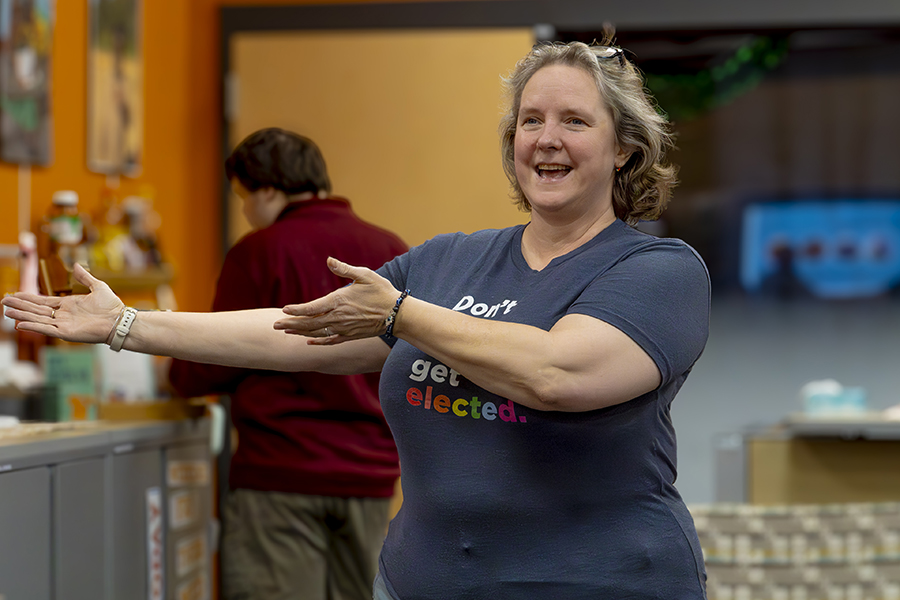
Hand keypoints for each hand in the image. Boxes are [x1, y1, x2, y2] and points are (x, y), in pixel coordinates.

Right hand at [1, 263, 124, 344]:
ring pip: (37, 319)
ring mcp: (63, 324)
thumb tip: (77, 265)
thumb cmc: (112, 306)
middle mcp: (63, 314)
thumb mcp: (98, 286)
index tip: (15, 294)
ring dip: (22, 315)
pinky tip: (20, 324)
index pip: (43, 301)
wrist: (120, 320)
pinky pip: (46, 329)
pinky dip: (33, 326)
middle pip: (36, 309)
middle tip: (3, 302)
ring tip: (6, 312)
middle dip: (20, 306)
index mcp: (68, 304)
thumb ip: (85, 277)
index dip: (28, 298)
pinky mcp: (66, 333)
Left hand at [275, 257, 398, 344]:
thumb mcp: (364, 275)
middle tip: (274, 326)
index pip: (311, 308)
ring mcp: (344, 328)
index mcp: (339, 301)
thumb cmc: (381, 291)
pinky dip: (318, 341)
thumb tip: (329, 260)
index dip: (296, 310)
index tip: (284, 310)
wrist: (398, 314)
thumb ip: (344, 269)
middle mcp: (338, 317)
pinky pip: (330, 340)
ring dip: (300, 332)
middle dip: (291, 324)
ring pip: (317, 332)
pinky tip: (309, 341)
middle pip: (309, 323)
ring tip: (287, 331)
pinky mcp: (350, 335)